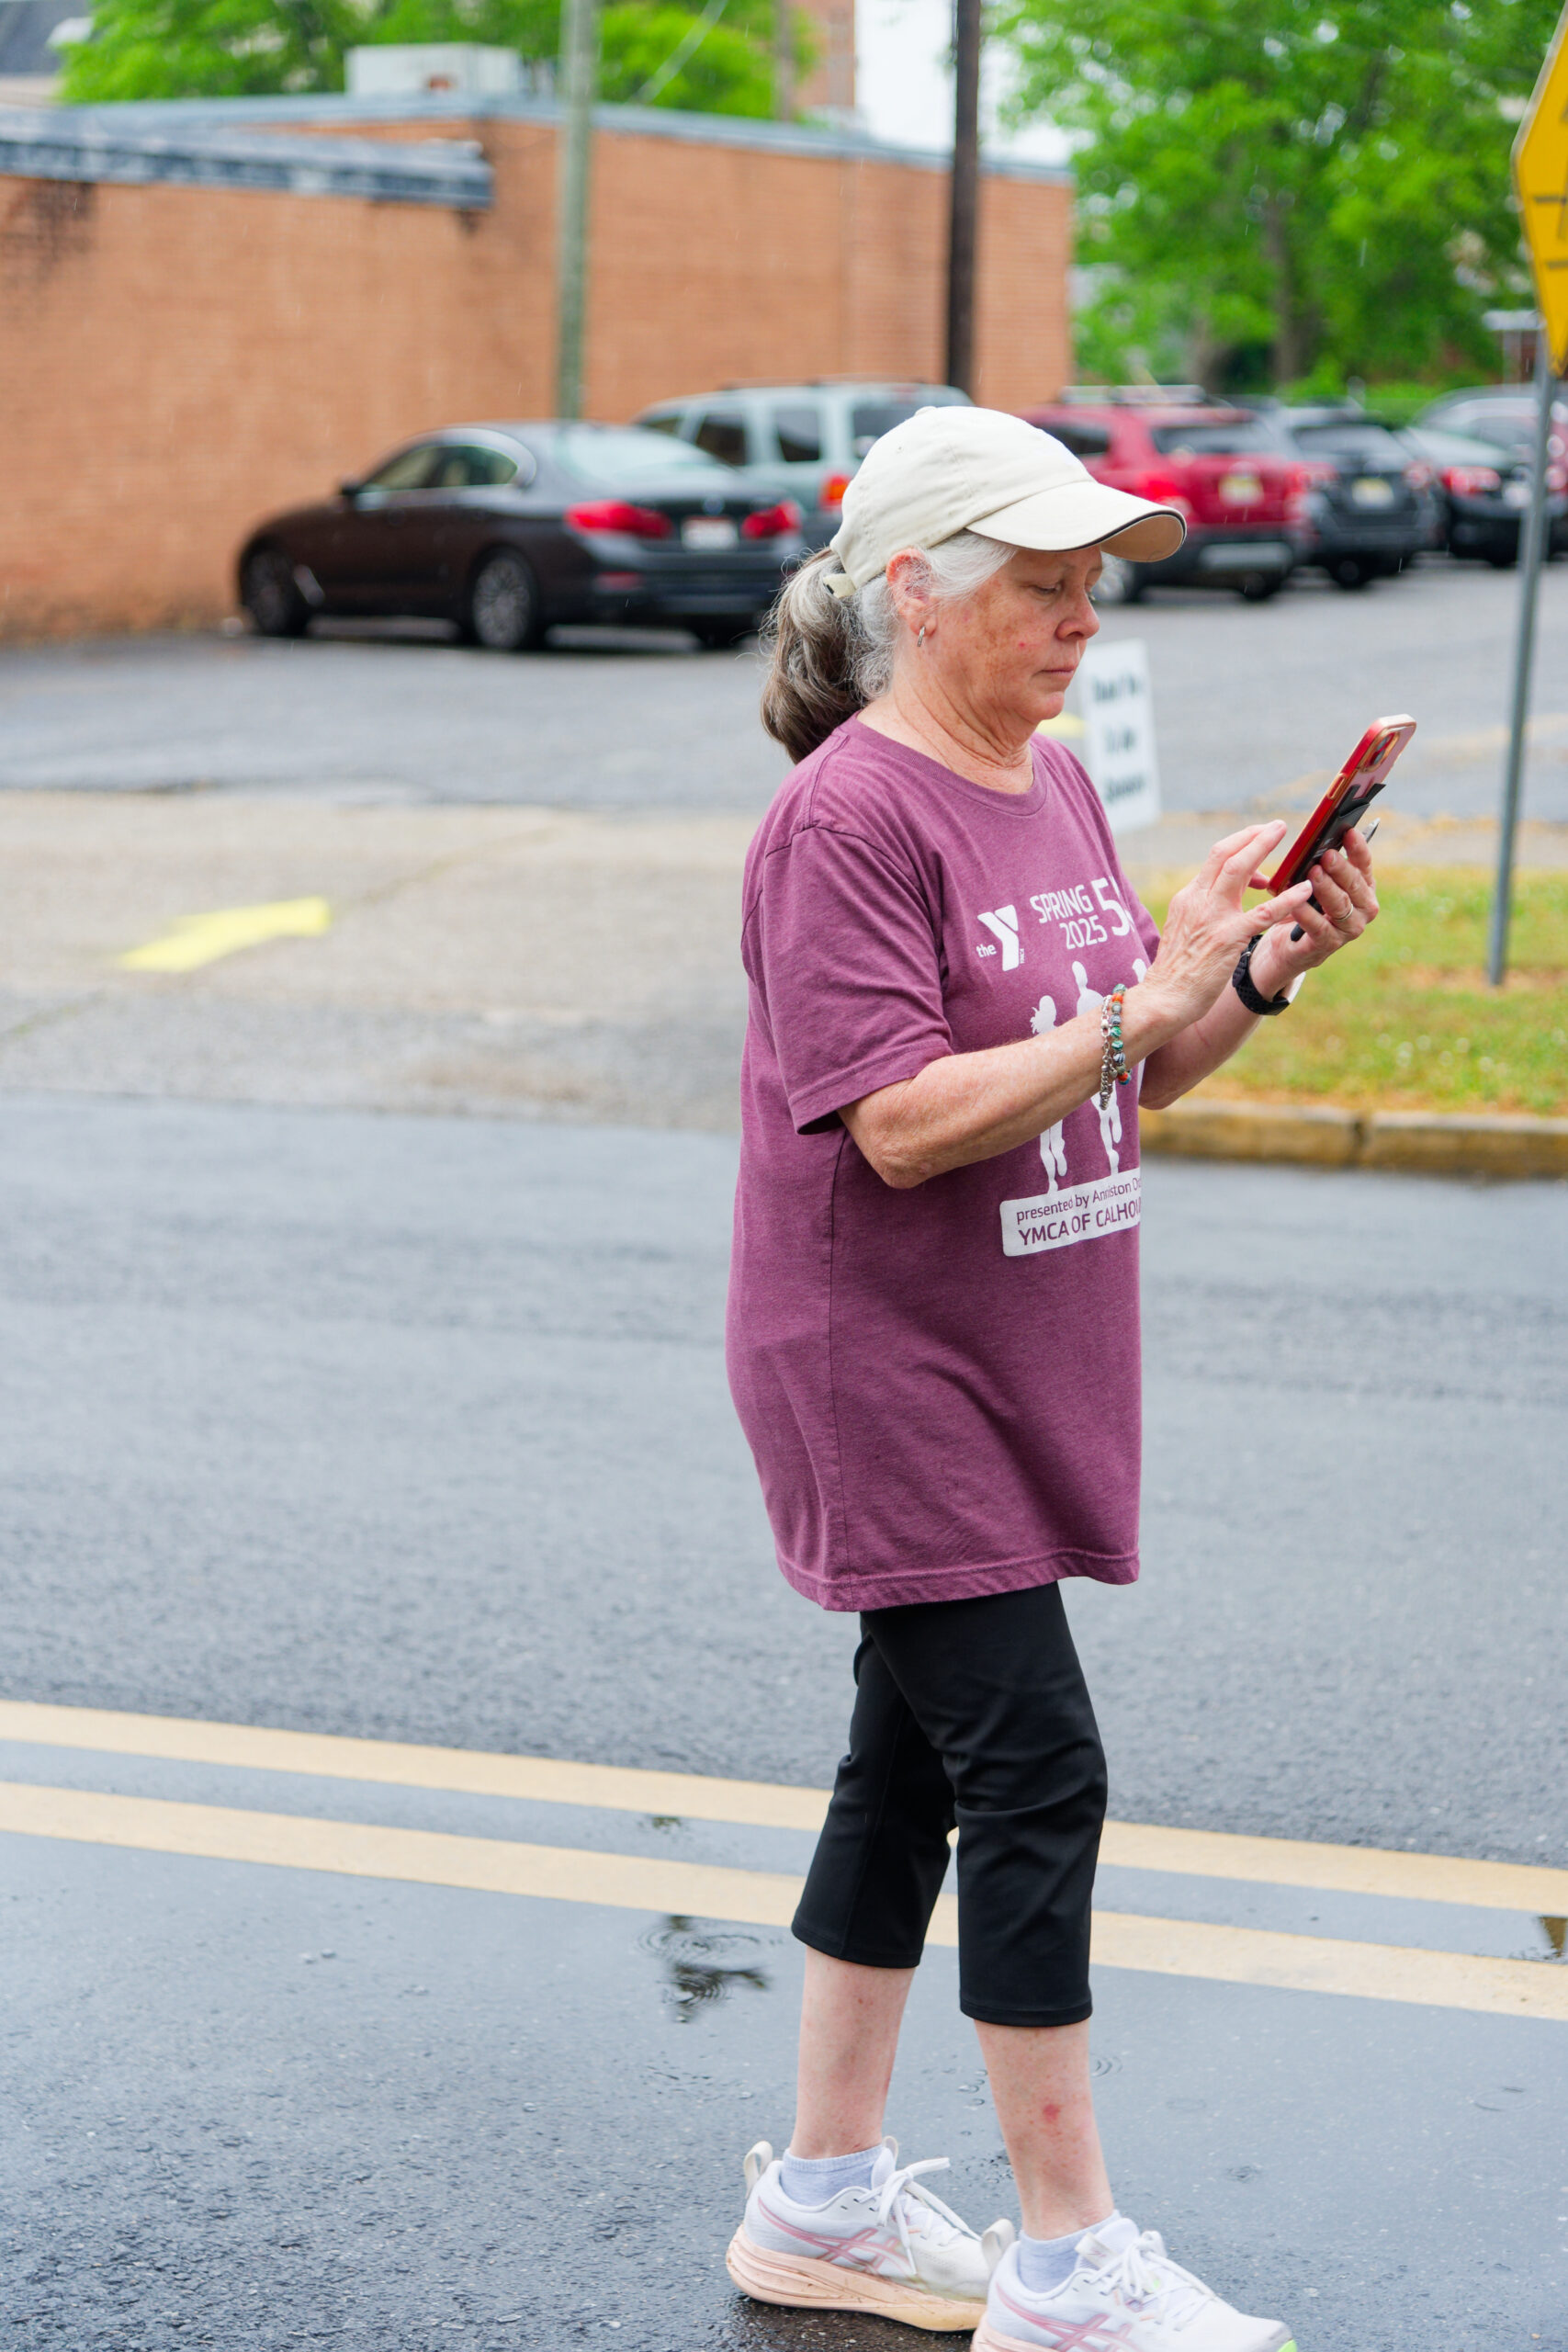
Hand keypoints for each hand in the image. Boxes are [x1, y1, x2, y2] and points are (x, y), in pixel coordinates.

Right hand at [1137, 822, 1312, 1034]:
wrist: (1164, 998)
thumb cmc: (1176, 971)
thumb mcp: (1185, 929)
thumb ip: (1203, 909)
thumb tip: (1222, 897)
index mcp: (1189, 898)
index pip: (1215, 859)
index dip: (1240, 844)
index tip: (1259, 842)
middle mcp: (1198, 900)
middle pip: (1225, 853)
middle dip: (1253, 834)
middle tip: (1277, 825)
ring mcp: (1213, 918)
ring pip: (1238, 870)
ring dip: (1263, 847)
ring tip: (1286, 835)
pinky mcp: (1229, 939)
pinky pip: (1263, 913)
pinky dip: (1287, 898)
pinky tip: (1305, 890)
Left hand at [1249, 827, 1378, 998]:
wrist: (1286, 946)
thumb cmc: (1304, 907)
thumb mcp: (1314, 884)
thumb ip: (1320, 866)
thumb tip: (1316, 842)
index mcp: (1363, 889)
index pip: (1364, 865)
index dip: (1358, 848)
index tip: (1349, 832)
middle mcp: (1363, 909)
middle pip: (1355, 885)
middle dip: (1341, 869)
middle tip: (1327, 855)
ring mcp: (1348, 929)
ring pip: (1340, 906)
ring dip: (1326, 889)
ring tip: (1313, 873)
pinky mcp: (1327, 945)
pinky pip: (1318, 928)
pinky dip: (1307, 914)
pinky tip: (1296, 902)